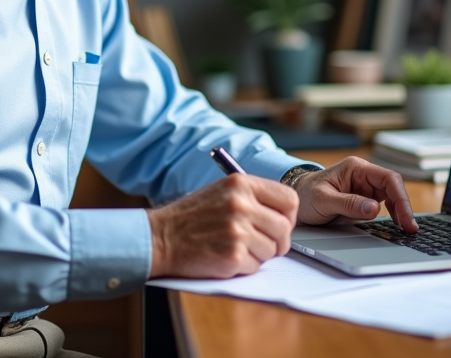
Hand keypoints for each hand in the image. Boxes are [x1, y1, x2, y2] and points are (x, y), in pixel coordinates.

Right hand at [147, 174, 298, 278]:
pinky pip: (256, 267)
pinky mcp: (232, 256)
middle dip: (278, 241)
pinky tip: (225, 257)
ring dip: (258, 255)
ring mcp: (237, 230)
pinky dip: (244, 267)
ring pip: (272, 250)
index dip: (289, 216)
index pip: (289, 199)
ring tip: (235, 247)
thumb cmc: (191, 216)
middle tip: (263, 244)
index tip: (280, 223)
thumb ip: (253, 197)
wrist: (161, 237)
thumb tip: (285, 214)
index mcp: (241, 184)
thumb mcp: (222, 191)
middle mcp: (241, 204)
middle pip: (284, 228)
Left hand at [293, 157, 417, 231]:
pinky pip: (384, 205)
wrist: (296, 198)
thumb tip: (374, 209)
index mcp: (356, 168)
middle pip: (393, 187)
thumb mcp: (323, 200)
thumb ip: (348, 203)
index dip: (400, 197)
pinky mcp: (364, 198)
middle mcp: (364, 175)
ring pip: (392, 196)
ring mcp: (365, 186)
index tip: (405, 217)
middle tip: (410, 228)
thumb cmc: (306, 194)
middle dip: (404, 207)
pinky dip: (392, 215)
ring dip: (400, 211)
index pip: (387, 178)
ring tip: (406, 230)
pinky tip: (396, 226)